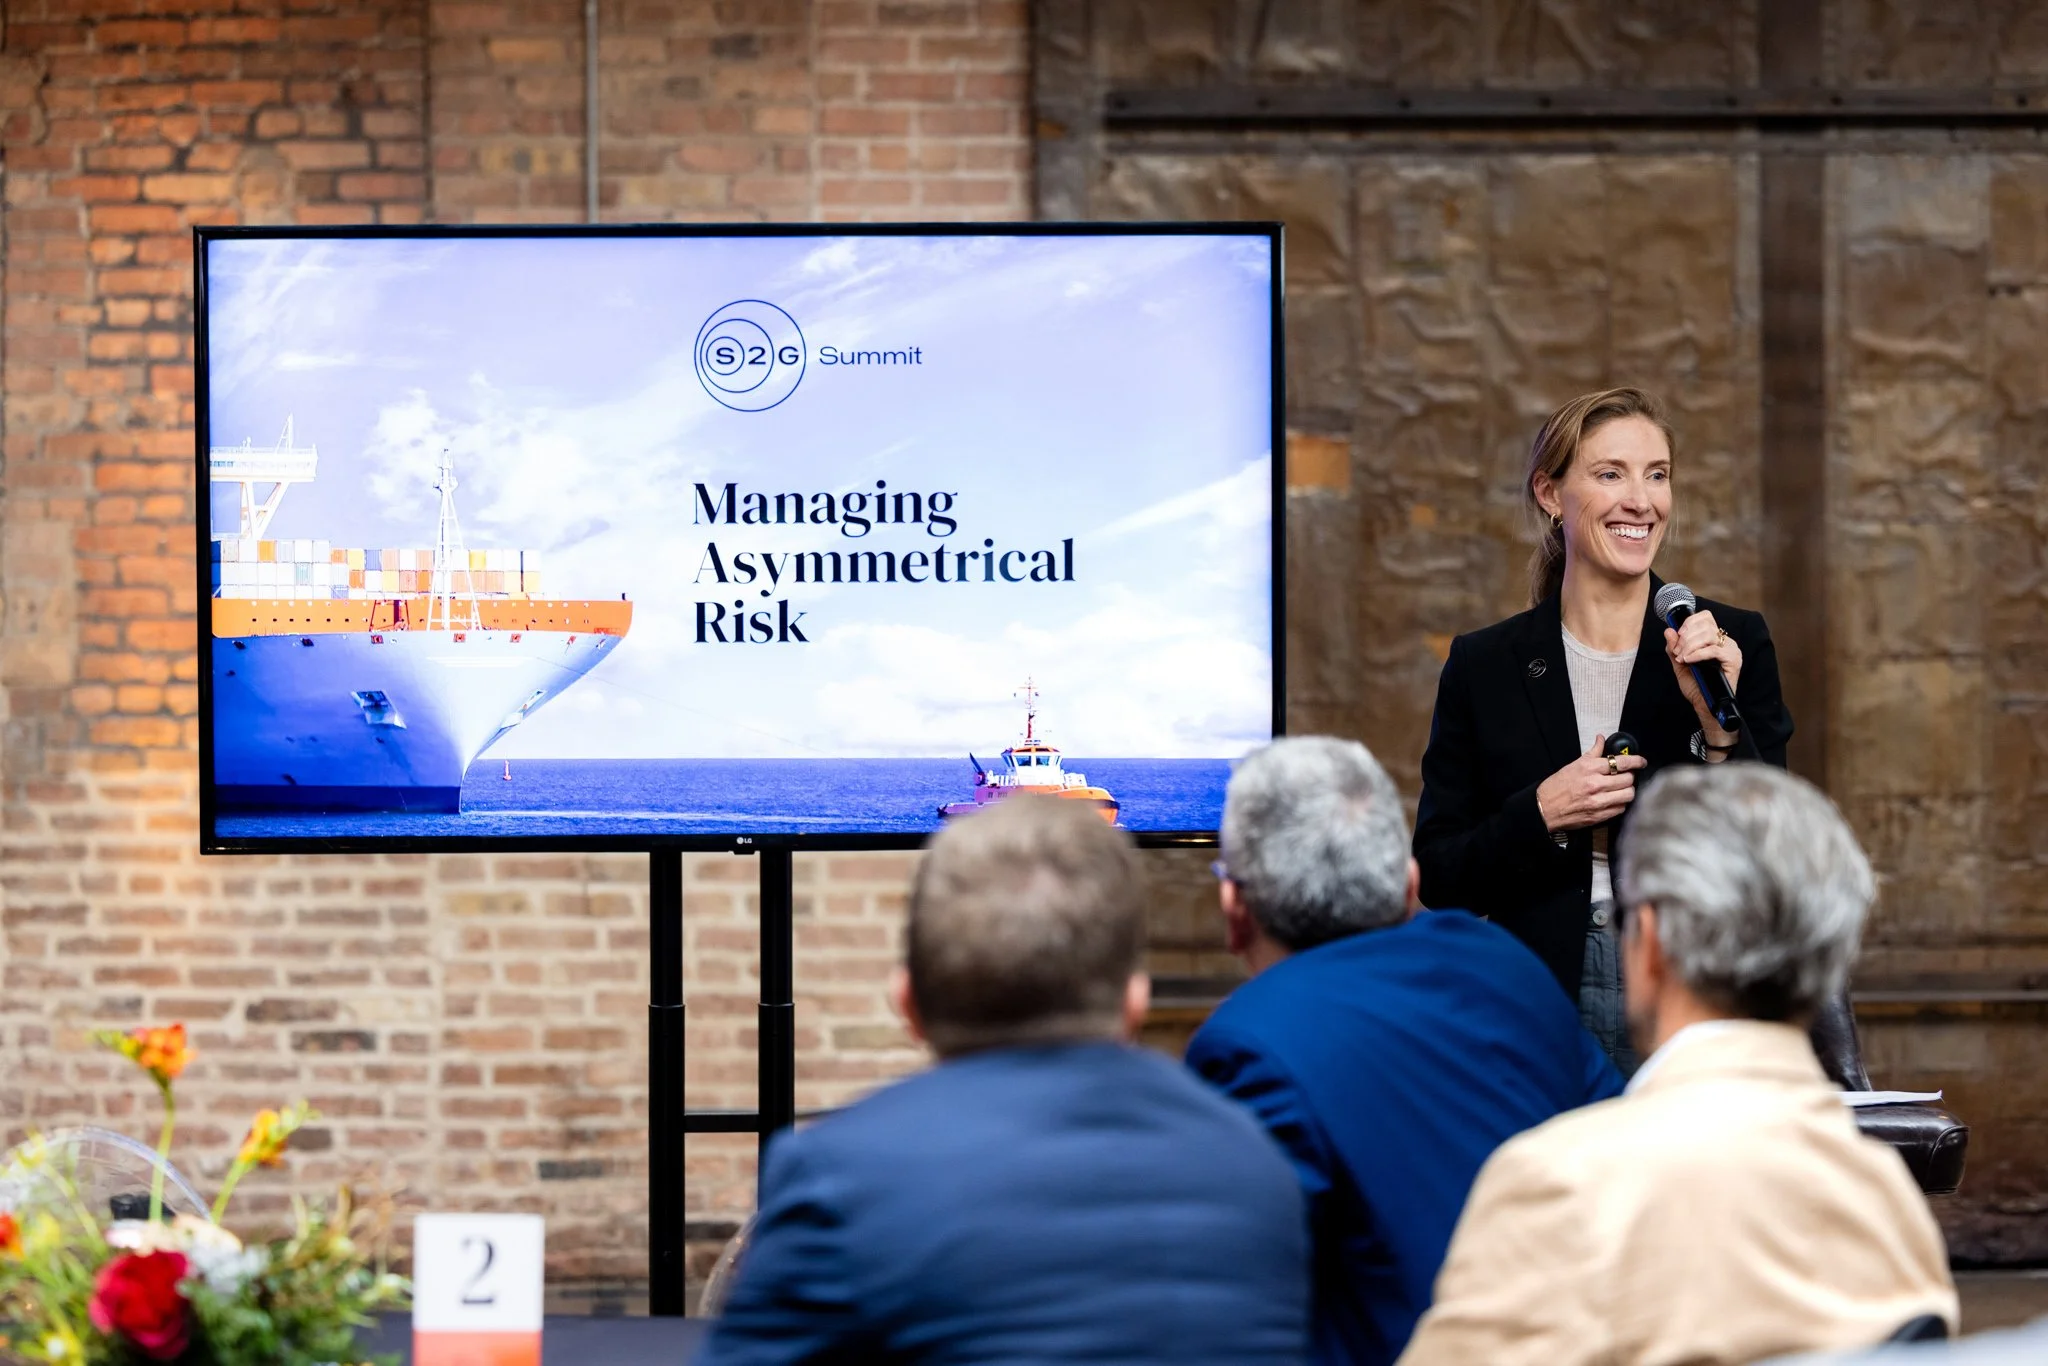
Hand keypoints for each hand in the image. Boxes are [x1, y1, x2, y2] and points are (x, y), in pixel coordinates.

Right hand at [1536, 734, 1647, 833]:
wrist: (1544, 809)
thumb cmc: (1556, 787)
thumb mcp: (1573, 765)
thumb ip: (1592, 753)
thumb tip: (1601, 739)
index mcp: (1589, 768)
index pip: (1622, 762)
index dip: (1636, 761)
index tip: (1641, 761)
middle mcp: (1596, 784)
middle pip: (1628, 779)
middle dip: (1630, 777)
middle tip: (1625, 776)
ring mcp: (1599, 801)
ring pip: (1628, 794)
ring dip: (1627, 791)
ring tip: (1621, 789)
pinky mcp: (1600, 815)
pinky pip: (1621, 808)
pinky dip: (1621, 803)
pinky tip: (1613, 800)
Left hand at [1664, 609, 1742, 743]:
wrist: (1705, 705)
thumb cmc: (1696, 686)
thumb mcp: (1680, 664)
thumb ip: (1674, 648)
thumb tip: (1668, 631)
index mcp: (1714, 639)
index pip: (1705, 617)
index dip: (1689, 623)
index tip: (1677, 636)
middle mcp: (1725, 641)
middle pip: (1704, 625)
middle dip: (1685, 638)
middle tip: (1677, 652)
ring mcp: (1731, 650)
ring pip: (1708, 635)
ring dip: (1689, 646)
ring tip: (1683, 658)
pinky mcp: (1734, 660)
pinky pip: (1714, 650)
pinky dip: (1697, 654)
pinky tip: (1689, 661)